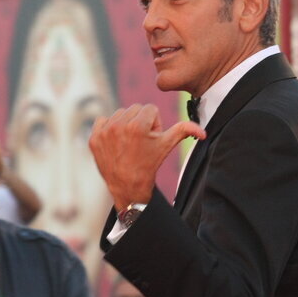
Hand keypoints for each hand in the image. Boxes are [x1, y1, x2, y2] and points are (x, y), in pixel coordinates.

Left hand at [89, 104, 205, 211]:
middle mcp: (119, 125)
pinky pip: (103, 120)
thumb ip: (184, 131)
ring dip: (126, 125)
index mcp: (138, 125)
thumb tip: (203, 132)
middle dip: (141, 122)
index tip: (151, 139)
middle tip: (141, 142)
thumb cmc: (149, 165)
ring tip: (129, 143)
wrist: (128, 187)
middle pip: (135, 109)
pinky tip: (117, 143)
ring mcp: (104, 132)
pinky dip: (110, 129)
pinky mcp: (94, 138)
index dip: (154, 124)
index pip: (150, 109)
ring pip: (120, 114)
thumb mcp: (167, 146)